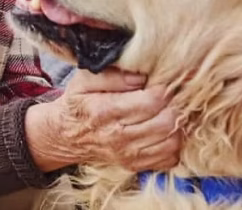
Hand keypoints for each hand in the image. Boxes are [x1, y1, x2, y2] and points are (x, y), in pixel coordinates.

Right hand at [25, 68, 180, 171]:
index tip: (164, 81)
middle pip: (166, 122)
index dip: (164, 88)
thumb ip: (112, 75)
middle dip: (173, 105)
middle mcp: (117, 136)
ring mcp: (128, 155)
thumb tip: (141, 77)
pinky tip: (163, 130)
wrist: (65, 136)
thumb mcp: (84, 80)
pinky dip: (172, 143)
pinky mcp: (135, 166)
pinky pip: (169, 158)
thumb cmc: (79, 104)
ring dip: (176, 124)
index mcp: (105, 111)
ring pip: (172, 141)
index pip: (151, 101)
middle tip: (169, 96)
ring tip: (168, 111)